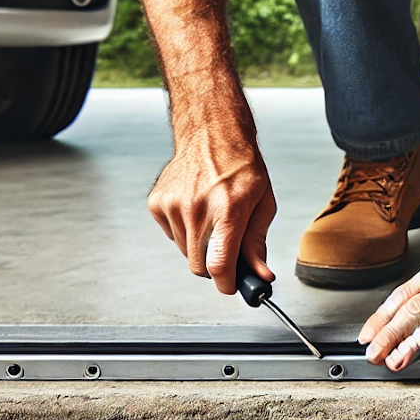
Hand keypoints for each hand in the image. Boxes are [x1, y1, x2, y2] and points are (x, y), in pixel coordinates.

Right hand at [138, 0, 275, 294]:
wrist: (212, 132)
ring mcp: (173, 205)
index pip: (220, 266)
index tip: (232, 287)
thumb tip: (261, 276)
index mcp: (228, 210)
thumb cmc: (242, 167)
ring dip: (199, 247)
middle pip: (199, 266)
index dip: (227, 285)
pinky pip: (171, 236)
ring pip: (184, 253)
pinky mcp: (157, 202)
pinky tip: (195, 209)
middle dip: (214, 267)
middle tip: (226, 250)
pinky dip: (184, 232)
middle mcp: (197, 209)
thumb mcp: (262, 204)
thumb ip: (258, 244)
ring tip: (212, 220)